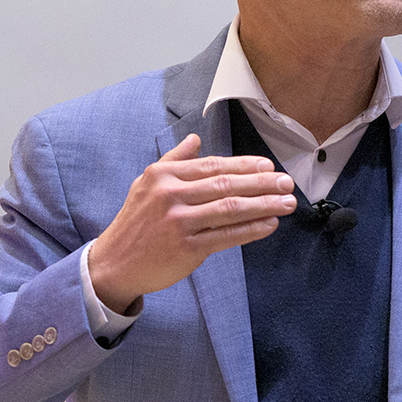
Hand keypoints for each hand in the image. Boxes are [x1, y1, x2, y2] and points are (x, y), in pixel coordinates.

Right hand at [88, 133, 297, 312]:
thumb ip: (173, 160)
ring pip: (230, 208)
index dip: (244, 165)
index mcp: (163, 176)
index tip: (268, 166)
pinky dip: (252, 229)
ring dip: (264, 204)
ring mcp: (178, 222)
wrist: (114, 262)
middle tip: (287, 182)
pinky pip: (226, 235)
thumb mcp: (146, 184)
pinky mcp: (186, 248)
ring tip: (287, 202)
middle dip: (262, 183)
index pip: (212, 166)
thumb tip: (195, 139)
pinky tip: (270, 224)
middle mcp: (170, 195)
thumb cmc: (135, 222)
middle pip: (226, 185)